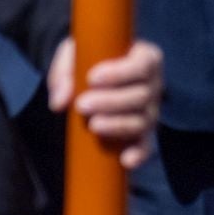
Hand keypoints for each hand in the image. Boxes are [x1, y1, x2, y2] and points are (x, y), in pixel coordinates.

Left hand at [48, 39, 163, 168]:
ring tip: (92, 125)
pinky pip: (146, 144)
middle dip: (111, 102)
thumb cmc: (88, 57)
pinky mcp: (144, 132)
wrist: (92, 73)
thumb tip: (60, 102)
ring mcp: (150, 110)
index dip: (119, 73)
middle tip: (81, 104)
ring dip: (117, 125)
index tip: (91, 78)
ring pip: (141, 121)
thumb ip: (64, 73)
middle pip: (141, 96)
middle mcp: (154, 84)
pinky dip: (138, 153)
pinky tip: (125, 160)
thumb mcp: (74, 54)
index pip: (141, 65)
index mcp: (145, 57)